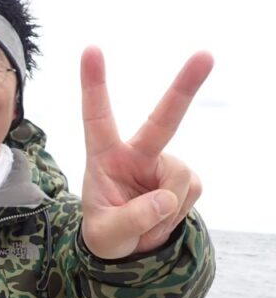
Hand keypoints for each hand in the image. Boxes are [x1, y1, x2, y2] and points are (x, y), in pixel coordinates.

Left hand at [80, 46, 212, 259]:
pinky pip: (189, 195)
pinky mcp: (184, 178)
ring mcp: (163, 163)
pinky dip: (176, 215)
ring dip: (165, 210)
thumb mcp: (106, 236)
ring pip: (178, 182)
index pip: (97, 117)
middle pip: (163, 118)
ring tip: (145, 221)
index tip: (90, 50)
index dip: (94, 85)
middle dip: (186, 87)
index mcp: (105, 156)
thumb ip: (130, 220)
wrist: (127, 247)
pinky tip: (161, 216)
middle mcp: (136, 153)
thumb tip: (165, 199)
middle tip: (206, 55)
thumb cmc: (106, 233)